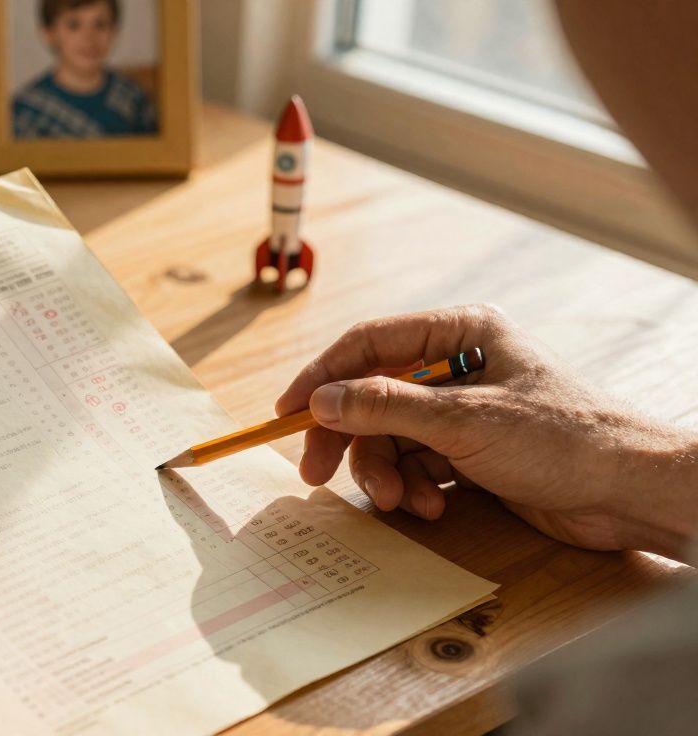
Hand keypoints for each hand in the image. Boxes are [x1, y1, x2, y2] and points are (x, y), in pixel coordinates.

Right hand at [276, 304, 697, 560]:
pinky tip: (430, 508)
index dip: (322, 376)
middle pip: (373, 396)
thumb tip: (321, 399)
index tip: (286, 413)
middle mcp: (458, 366)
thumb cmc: (563, 439)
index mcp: (460, 333)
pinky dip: (413, 488)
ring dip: (385, 473)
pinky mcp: (471, 452)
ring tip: (399, 502)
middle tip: (316, 474)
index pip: (369, 344)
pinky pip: (416, 464)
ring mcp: (464, 411)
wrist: (630, 493)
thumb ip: (386, 407)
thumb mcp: (464, 421)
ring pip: (391, 437)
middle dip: (350, 440)